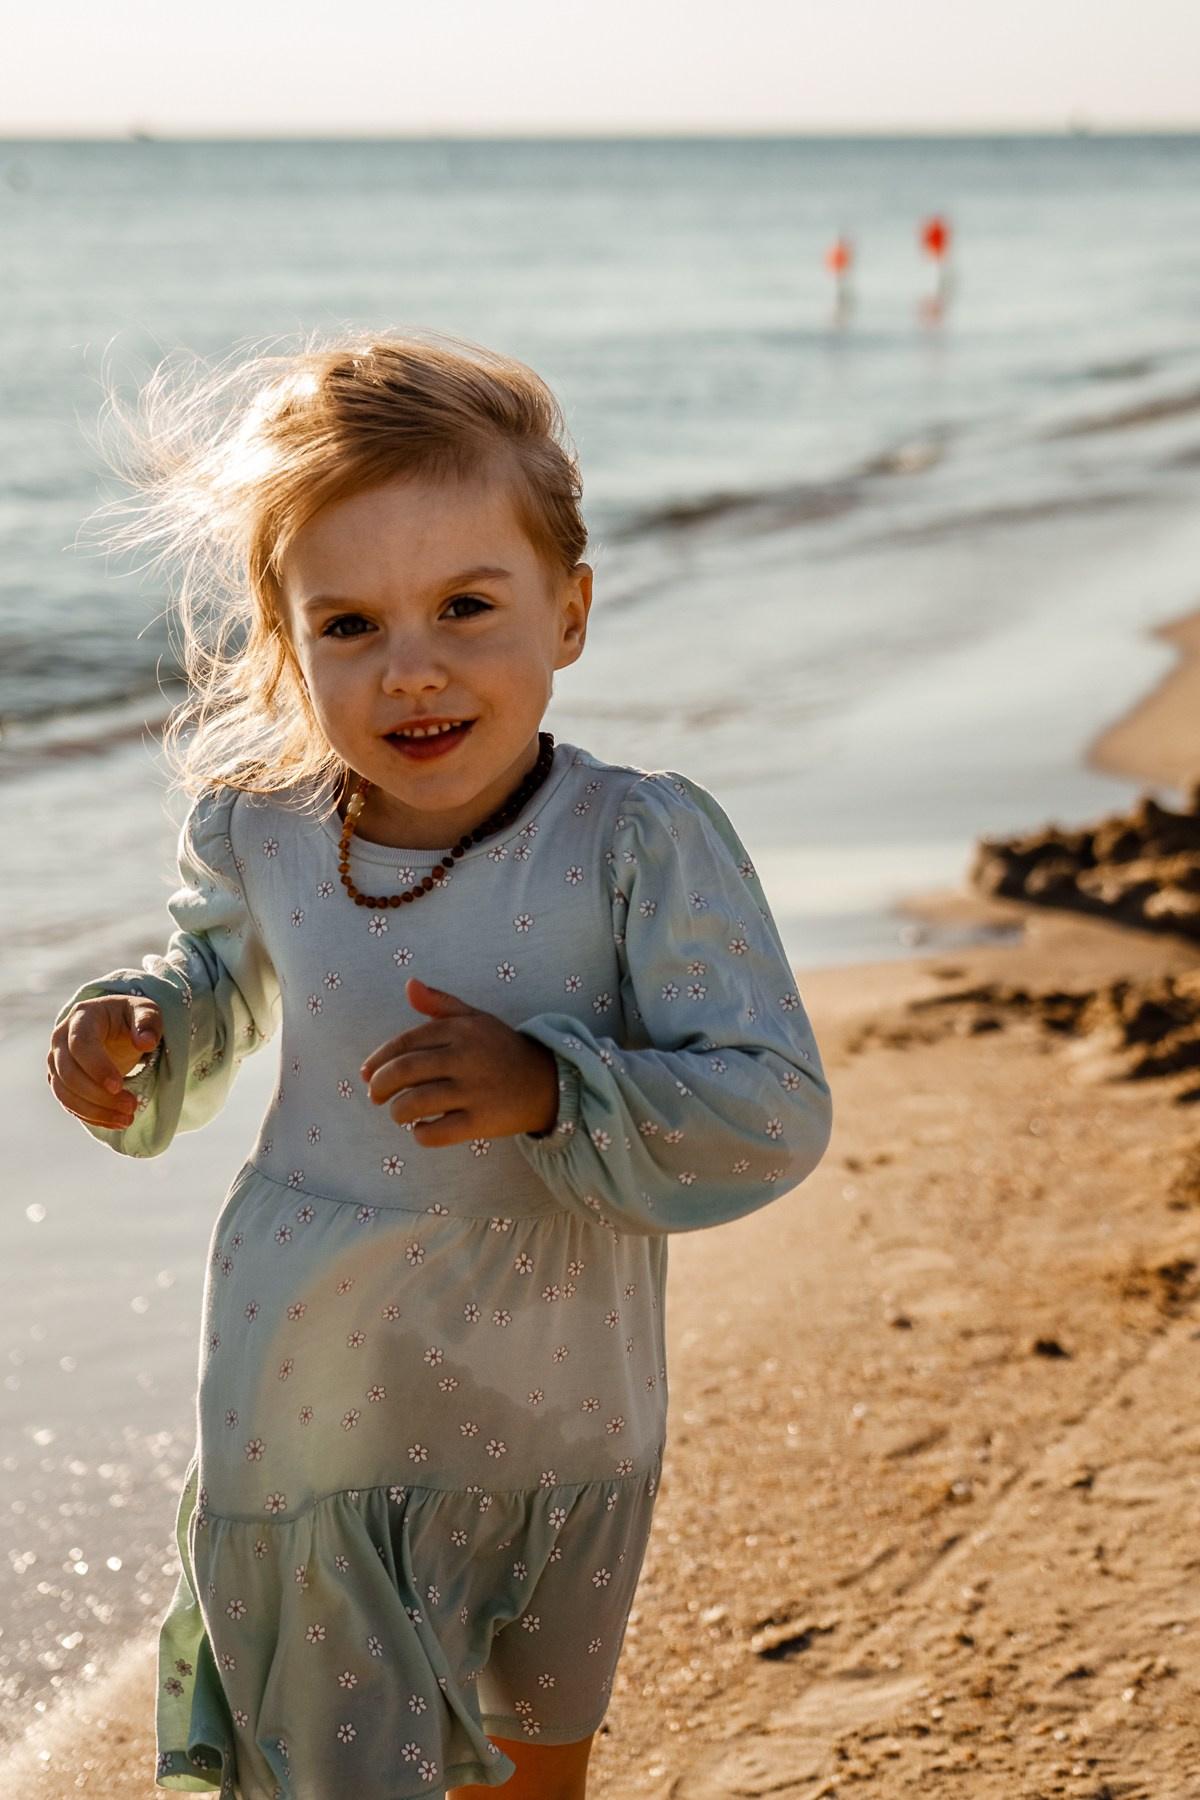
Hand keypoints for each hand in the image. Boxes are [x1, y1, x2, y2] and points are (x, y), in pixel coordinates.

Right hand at [47, 995, 163, 1129]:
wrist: (114, 1026)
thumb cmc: (130, 1017)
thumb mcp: (146, 1011)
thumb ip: (148, 1022)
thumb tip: (146, 1042)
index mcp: (82, 1017)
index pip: (81, 1044)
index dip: (96, 1067)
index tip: (118, 1086)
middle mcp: (61, 1038)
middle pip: (69, 1073)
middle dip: (99, 1095)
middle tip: (131, 1106)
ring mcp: (57, 1061)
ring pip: (65, 1092)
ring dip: (95, 1110)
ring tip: (127, 1119)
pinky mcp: (60, 1081)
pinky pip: (69, 1103)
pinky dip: (91, 1116)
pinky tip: (115, 1123)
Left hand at [361, 978, 559, 1146]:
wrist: (546, 1082)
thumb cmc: (500, 1049)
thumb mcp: (475, 1019)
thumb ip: (440, 1003)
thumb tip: (409, 984)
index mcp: (460, 1030)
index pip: (405, 1043)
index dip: (378, 1059)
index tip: (367, 1073)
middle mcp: (465, 1057)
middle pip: (403, 1073)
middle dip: (379, 1086)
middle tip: (375, 1097)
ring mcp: (474, 1091)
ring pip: (414, 1104)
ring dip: (397, 1112)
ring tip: (399, 1113)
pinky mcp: (481, 1121)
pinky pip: (436, 1132)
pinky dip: (421, 1134)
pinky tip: (421, 1129)